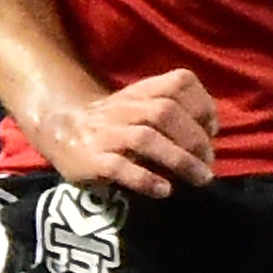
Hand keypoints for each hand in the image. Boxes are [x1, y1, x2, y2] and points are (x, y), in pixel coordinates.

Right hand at [25, 67, 218, 196]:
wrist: (59, 129)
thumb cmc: (113, 124)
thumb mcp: (140, 107)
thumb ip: (173, 113)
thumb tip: (212, 135)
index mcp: (140, 92)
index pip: (178, 82)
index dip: (202, 103)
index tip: (213, 130)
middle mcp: (123, 108)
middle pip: (165, 112)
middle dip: (194, 139)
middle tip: (208, 163)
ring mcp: (105, 133)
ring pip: (145, 138)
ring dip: (179, 160)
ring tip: (199, 178)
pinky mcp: (90, 160)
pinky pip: (119, 167)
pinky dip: (145, 179)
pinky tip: (164, 190)